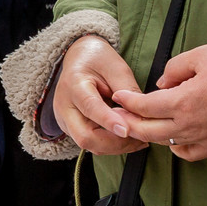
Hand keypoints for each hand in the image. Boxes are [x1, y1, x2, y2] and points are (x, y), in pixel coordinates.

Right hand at [51, 35, 143, 155]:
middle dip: (114, 142)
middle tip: (140, 138)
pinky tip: (128, 139)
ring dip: (115, 146)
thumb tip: (142, 116)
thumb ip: (128, 91)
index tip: (127, 131)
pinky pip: (90, 143)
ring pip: (88, 144)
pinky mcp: (70, 127)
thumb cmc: (98, 60)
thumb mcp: (117, 68)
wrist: (78, 58)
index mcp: (74, 84)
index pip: (90, 107)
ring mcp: (64, 119)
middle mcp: (64, 106)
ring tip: (139, 140)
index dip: (109, 121)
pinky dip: (110, 145)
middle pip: (85, 136)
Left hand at [113, 43, 206, 160]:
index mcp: (183, 101)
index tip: (117, 96)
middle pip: (147, 130)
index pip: (143, 106)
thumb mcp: (200, 55)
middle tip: (115, 115)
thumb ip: (173, 69)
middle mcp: (190, 124)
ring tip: (138, 124)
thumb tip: (160, 85)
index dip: (126, 101)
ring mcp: (204, 138)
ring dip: (147, 134)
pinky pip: (188, 153)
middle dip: (127, 122)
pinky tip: (170, 137)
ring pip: (164, 142)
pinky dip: (174, 147)